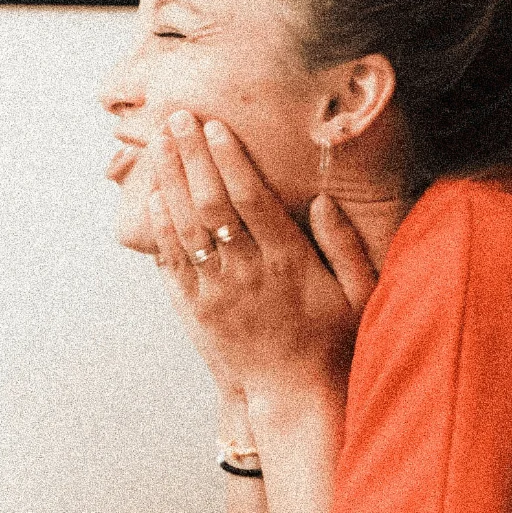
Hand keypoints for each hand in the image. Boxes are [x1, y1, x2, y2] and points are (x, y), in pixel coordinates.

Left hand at [145, 113, 377, 414]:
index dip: (229, 159)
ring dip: (168, 181)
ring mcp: (216, 292)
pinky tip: (152, 197)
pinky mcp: (195, 310)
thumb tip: (323, 199)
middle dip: (191, 157)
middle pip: (210, 204)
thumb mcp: (359, 293)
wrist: (294, 395)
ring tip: (156, 143)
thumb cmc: (334, 340)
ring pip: (184, 228)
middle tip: (175, 117)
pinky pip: (172, 263)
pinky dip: (159, 228)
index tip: (214, 126)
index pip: (251, 199)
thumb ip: (345, 244)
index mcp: (288, 262)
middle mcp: (246, 273)